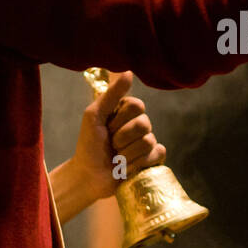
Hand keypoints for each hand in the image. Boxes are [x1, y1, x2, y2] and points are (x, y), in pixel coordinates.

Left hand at [72, 70, 166, 200]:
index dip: (120, 119)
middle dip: (122, 138)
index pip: (137, 106)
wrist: (89, 176)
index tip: (106, 127)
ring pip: (148, 142)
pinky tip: (128, 167)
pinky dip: (140, 163)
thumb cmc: (88, 145)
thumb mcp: (94, 116)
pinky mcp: (152, 160)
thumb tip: (129, 71)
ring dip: (127, 154)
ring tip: (116, 159)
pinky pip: (158, 154)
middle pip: (144, 124)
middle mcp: (139, 124)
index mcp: (126, 111)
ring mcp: (147, 142)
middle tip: (111, 145)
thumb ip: (111, 94)